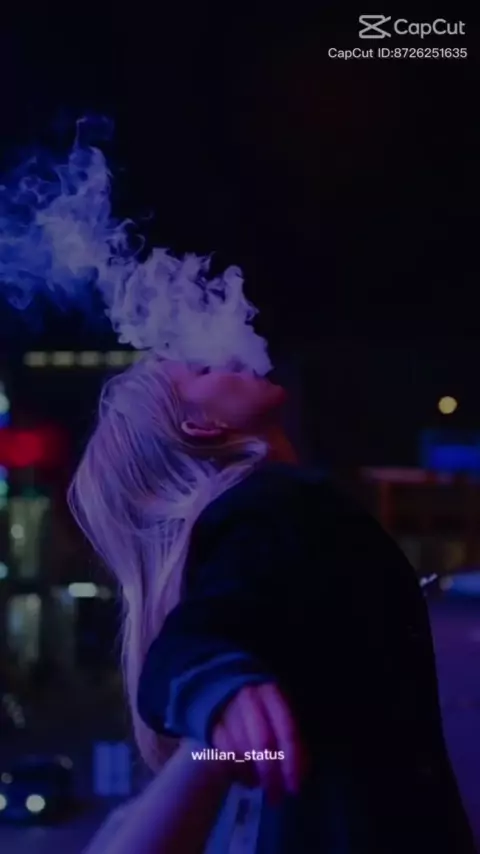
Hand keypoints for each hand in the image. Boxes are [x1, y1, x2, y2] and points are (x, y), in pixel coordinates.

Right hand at [212, 683, 307, 801]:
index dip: (292, 763)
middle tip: (276, 797)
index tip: (294, 788)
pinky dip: (238, 773)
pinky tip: (247, 780)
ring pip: (243, 751)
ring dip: (254, 776)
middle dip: (271, 775)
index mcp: (272, 694)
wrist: (229, 698)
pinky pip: (226, 756)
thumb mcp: (282, 721)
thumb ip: (295, 745)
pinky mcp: (213, 726)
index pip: (287, 730)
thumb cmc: (264, 714)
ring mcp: (228, 711)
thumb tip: (301, 774)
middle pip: (263, 743)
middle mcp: (249, 699)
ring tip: (262, 787)